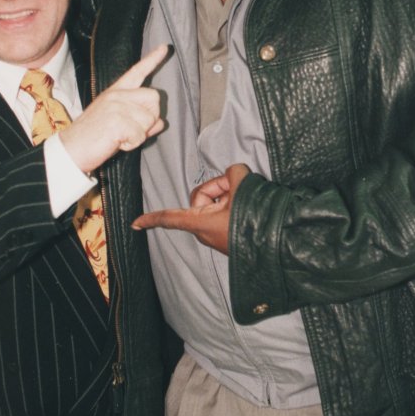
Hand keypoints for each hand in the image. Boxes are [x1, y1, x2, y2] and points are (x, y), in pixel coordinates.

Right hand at [60, 45, 168, 172]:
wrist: (70, 149)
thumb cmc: (93, 138)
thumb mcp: (118, 124)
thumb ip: (140, 120)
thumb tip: (160, 122)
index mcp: (115, 92)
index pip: (137, 72)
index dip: (152, 60)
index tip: (164, 47)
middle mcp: (117, 95)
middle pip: (154, 98)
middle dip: (150, 117)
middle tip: (131, 129)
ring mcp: (117, 107)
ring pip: (150, 119)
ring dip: (139, 135)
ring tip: (119, 137)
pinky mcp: (117, 122)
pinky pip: (141, 135)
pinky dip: (132, 144)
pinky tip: (117, 143)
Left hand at [132, 163, 249, 253]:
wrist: (280, 243)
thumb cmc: (254, 220)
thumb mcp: (242, 184)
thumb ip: (232, 172)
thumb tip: (233, 175)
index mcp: (200, 222)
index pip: (169, 217)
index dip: (151, 218)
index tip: (134, 224)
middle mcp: (204, 231)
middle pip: (201, 197)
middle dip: (218, 188)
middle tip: (236, 190)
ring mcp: (217, 234)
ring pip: (217, 203)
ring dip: (230, 196)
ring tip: (248, 202)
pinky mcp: (230, 235)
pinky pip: (227, 212)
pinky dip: (236, 205)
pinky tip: (251, 207)